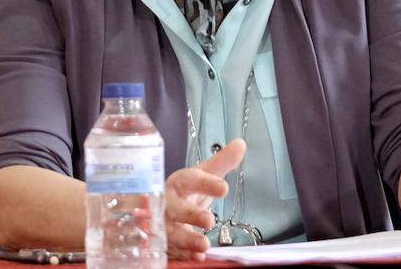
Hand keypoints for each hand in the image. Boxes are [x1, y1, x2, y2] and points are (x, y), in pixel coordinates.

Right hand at [163, 139, 245, 259]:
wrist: (158, 208)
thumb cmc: (184, 191)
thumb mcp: (202, 175)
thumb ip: (221, 162)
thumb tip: (241, 144)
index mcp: (179, 183)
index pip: (190, 180)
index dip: (206, 184)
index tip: (223, 188)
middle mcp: (168, 203)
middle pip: (177, 208)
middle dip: (191, 214)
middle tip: (209, 219)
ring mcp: (163, 224)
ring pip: (172, 232)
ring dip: (187, 240)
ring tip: (204, 246)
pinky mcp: (163, 242)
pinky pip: (171, 250)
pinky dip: (183, 255)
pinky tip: (196, 258)